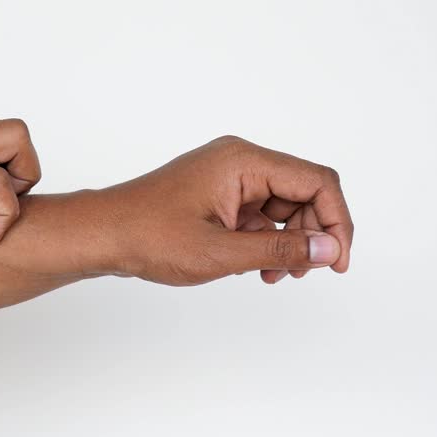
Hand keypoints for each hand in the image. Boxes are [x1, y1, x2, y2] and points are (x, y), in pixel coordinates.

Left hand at [99, 135, 353, 285]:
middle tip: (299, 274)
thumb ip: (280, 251)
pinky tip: (255, 268)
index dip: (336, 222)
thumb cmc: (148, 237)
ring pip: (282, 207)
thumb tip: (329, 250)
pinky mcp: (217, 194)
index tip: (335, 262)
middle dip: (309, 235)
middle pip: (303, 192)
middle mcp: (239, 161)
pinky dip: (264, 241)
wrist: (101, 235)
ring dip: (287, 243)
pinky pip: (258, 214)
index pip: (317, 181)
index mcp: (243, 161)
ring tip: (272, 276)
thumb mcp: (220, 253)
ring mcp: (227, 176)